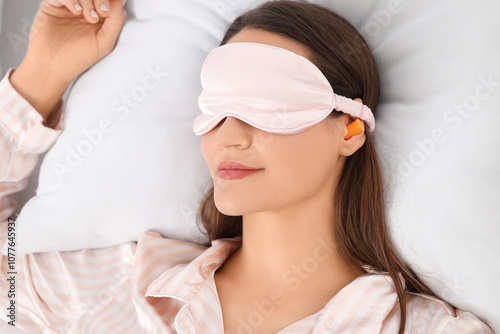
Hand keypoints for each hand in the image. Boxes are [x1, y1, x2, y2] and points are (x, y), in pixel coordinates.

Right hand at [9, 0, 125, 120]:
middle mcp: (84, 10)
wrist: (53, 66)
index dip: (109, 2)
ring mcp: (68, 6)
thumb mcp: (105, 42)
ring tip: (89, 17)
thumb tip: (120, 1)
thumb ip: (116, 21)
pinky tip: (75, 10)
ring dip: (87, 0)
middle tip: (102, 12)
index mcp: (99, 17)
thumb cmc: (78, 58)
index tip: (107, 12)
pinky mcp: (52, 5)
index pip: (108, 1)